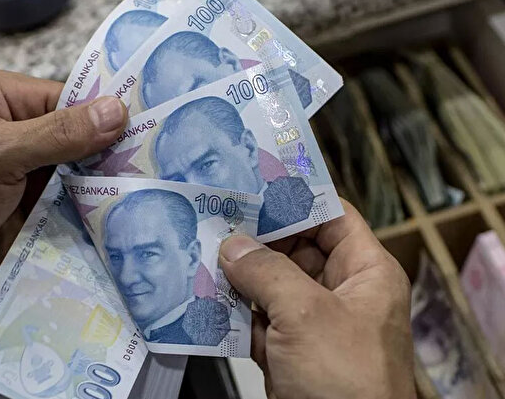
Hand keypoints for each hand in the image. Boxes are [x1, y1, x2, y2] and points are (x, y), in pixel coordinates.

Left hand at [0, 70, 126, 295]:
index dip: (107, 117)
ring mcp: (31, 170)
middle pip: (83, 135)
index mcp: (8, 99)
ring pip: (83, 171)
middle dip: (111, 153)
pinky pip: (75, 201)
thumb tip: (115, 111)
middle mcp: (22, 130)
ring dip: (105, 184)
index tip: (148, 134)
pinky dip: (94, 208)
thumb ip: (58, 134)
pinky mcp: (36, 205)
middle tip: (156, 167)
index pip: (72, 99)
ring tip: (148, 192)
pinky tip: (123, 215)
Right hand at [219, 201, 415, 398]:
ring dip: (239, 275)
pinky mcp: (289, 352)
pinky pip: (257, 319)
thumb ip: (267, 272)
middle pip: (295, 249)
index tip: (255, 185)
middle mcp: (340, 293)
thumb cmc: (347, 381)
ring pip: (271, 285)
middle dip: (256, 238)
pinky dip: (232, 311)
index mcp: (365, 273)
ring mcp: (313, 324)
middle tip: (216, 219)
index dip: (297, 199)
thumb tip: (232, 246)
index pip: (333, 218)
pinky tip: (204, 297)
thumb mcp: (306, 314)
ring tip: (200, 252)